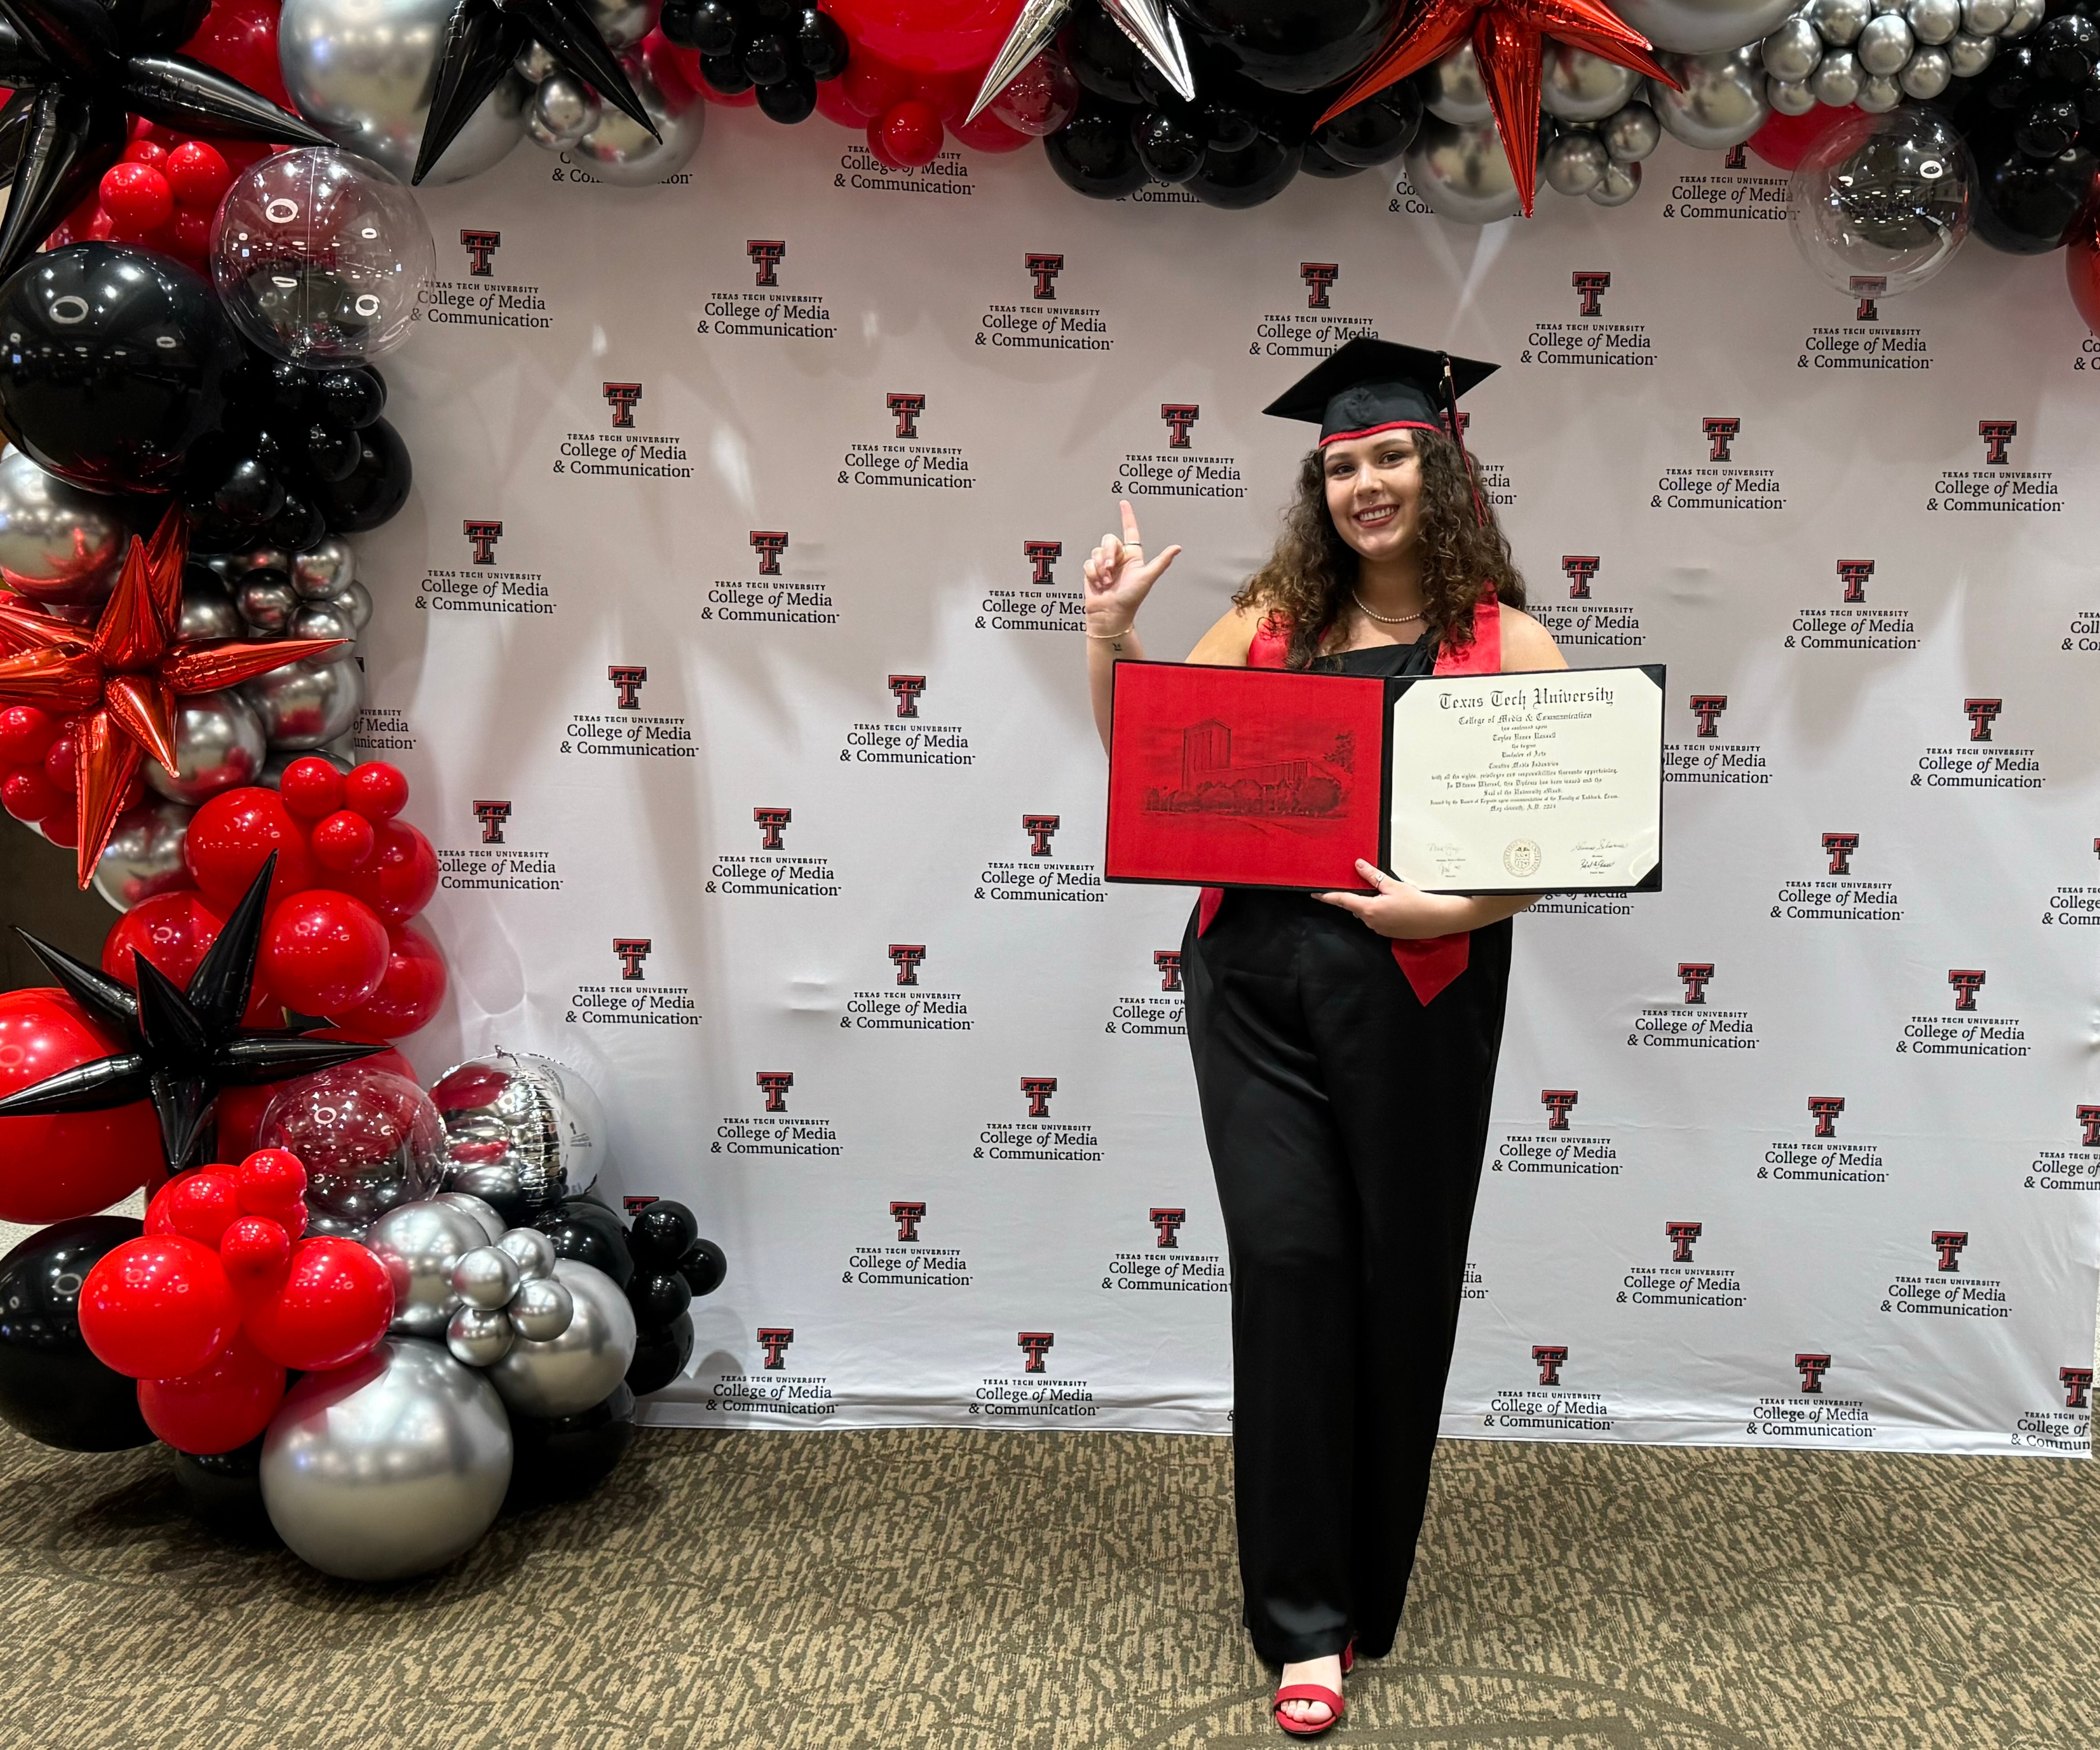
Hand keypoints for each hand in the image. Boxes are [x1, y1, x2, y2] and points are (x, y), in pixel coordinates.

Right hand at [1082, 500, 1180, 633]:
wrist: (1111, 614)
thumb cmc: (1131, 599)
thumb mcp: (1147, 577)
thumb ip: (1162, 561)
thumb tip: (1178, 548)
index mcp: (1133, 556)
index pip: (1130, 531)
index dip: (1127, 517)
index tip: (1124, 503)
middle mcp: (1118, 558)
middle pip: (1109, 539)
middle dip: (1109, 553)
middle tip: (1111, 569)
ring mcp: (1104, 565)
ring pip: (1097, 551)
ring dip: (1100, 566)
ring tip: (1107, 581)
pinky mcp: (1092, 571)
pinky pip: (1088, 562)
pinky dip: (1093, 573)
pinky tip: (1099, 584)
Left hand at [1317, 861, 1468, 939]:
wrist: (1437, 918)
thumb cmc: (1418, 903)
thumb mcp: (1393, 885)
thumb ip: (1373, 876)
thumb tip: (1358, 866)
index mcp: (1369, 909)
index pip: (1343, 901)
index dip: (1328, 897)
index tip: (1316, 895)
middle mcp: (1372, 922)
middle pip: (1355, 907)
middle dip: (1358, 897)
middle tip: (1367, 887)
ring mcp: (1380, 929)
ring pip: (1367, 914)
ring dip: (1371, 905)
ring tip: (1387, 896)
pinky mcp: (1389, 932)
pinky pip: (1378, 920)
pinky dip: (1380, 912)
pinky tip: (1393, 906)